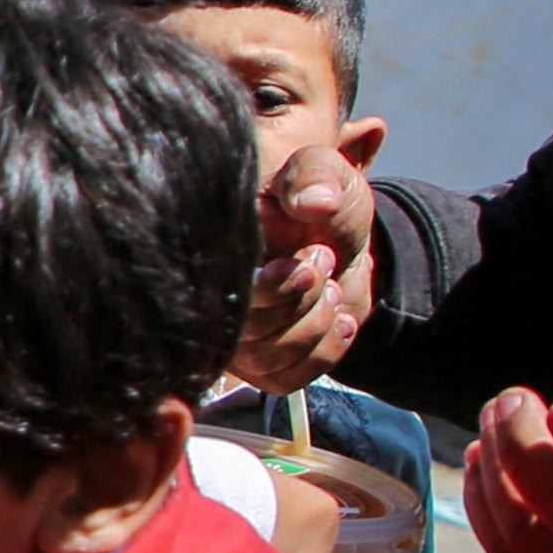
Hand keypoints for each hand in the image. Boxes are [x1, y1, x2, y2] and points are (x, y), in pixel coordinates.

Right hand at [226, 140, 379, 394]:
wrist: (345, 242)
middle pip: (244, 331)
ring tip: (333, 288)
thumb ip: (315, 176)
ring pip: (267, 357)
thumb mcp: (324, 172)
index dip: (268, 289)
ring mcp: (232, 338)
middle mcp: (208, 300)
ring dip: (315, 324)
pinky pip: (285, 380)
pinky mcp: (260, 365)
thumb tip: (314, 203)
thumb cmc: (324, 205)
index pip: (218, 291)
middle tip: (325, 262)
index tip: (307, 263)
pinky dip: (324, 352)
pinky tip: (342, 321)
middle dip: (299, 302)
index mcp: (210, 253)